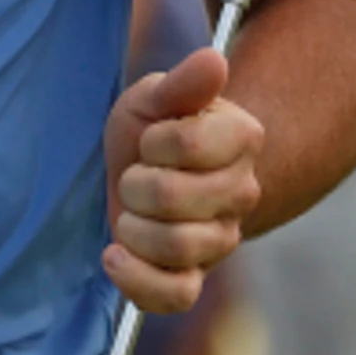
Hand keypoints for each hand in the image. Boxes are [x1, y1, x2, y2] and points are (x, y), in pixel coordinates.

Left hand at [101, 46, 264, 315]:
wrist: (148, 172)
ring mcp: (221, 239)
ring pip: (177, 247)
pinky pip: (176, 296)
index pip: (188, 144)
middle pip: (175, 199)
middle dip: (136, 183)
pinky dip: (138, 280)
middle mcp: (242, 193)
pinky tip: (114, 254)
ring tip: (131, 211)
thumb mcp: (157, 96)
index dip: (155, 140)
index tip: (151, 138)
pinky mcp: (194, 275)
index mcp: (241, 139)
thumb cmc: (153, 129)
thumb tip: (214, 59)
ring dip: (133, 226)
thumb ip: (184, 83)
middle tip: (136, 174)